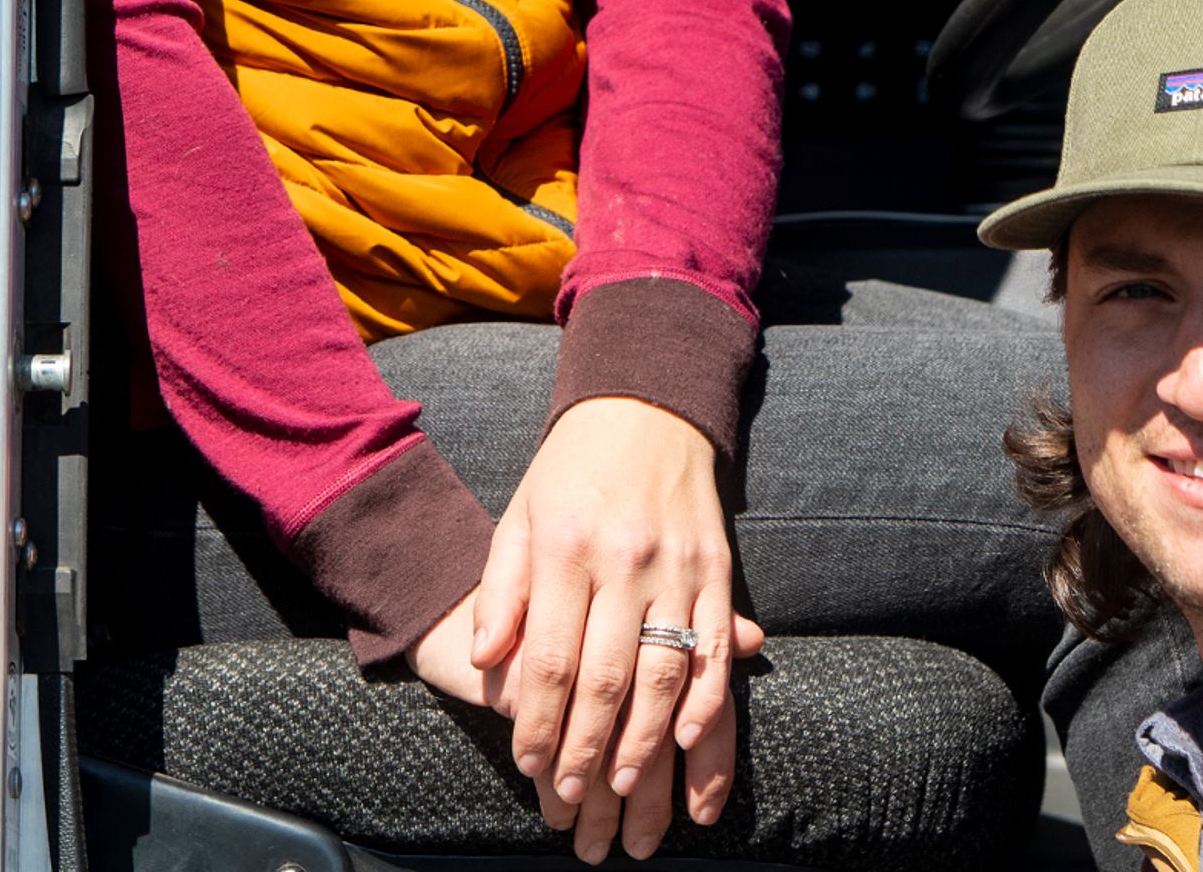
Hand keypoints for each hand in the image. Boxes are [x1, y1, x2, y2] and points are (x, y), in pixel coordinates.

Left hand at [467, 397, 762, 861]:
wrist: (646, 407)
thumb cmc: (569, 473)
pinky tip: (690, 739)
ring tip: (620, 783)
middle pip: (605, 676)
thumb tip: (484, 662)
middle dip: (585, 746)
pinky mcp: (718, 568)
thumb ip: (501, 592)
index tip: (529, 764)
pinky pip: (716, 645)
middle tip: (570, 795)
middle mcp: (624, 560)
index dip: (538, 721)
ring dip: (644, 739)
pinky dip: (708, 697)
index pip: (548, 658)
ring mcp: (678, 565)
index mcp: (565, 549)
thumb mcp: (518, 519)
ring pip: (664, 670)